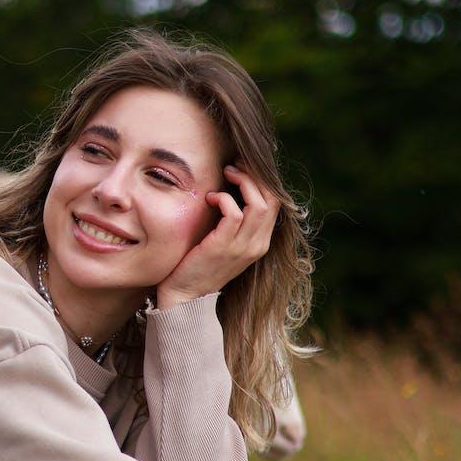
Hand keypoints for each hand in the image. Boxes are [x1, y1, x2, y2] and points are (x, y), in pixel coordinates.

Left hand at [155, 164, 278, 308]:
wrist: (184, 296)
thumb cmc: (200, 264)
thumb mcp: (225, 243)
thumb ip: (235, 223)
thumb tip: (233, 190)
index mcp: (260, 243)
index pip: (276, 204)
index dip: (263, 181)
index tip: (245, 167)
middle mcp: (257, 245)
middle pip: (272, 200)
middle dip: (256, 176)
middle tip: (236, 164)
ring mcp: (242, 247)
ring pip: (258, 204)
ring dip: (243, 181)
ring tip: (226, 173)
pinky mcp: (223, 247)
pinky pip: (234, 213)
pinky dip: (223, 198)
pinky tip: (211, 197)